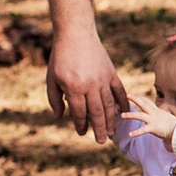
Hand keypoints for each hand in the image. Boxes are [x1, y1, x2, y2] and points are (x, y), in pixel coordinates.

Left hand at [45, 20, 126, 141]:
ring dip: (110, 120)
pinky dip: (123, 103)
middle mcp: (90, 86)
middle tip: (101, 141)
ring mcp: (103, 79)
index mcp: (73, 88)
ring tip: (112, 132)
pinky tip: (124, 113)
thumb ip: (55, 99)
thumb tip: (60, 117)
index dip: (81, 125)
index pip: (79, 113)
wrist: (76, 34)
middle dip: (99, 129)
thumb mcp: (51, 79)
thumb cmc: (60, 57)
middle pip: (96, 113)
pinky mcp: (111, 73)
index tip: (82, 133)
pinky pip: (119, 91)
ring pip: (109, 105)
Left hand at [121, 94, 175, 142]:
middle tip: (127, 95)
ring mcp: (153, 120)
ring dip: (130, 115)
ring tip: (122, 115)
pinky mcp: (153, 128)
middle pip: (143, 104)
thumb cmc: (173, 125)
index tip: (133, 95)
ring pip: (140, 115)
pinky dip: (136, 132)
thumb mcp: (164, 117)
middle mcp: (154, 113)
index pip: (147, 101)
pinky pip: (143, 130)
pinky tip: (130, 134)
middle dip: (135, 99)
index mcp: (157, 111)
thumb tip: (157, 117)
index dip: (140, 98)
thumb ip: (159, 116)